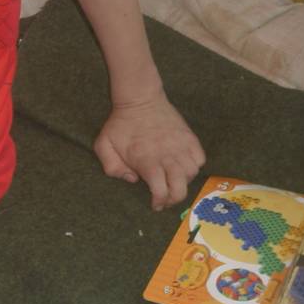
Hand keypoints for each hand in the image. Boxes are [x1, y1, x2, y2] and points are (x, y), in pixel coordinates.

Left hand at [94, 93, 204, 208]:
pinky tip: (182, 166)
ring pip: (192, 174)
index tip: (154, 204)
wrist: (140, 98)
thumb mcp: (104, 145)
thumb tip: (133, 179)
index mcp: (147, 160)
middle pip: (180, 188)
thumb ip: (113, 168)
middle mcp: (167, 156)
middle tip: (166, 198)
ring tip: (172, 180)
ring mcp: (181, 146)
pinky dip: (194, 166)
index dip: (159, 202)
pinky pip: (200, 159)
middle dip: (174, 199)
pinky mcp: (189, 137)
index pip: (161, 191)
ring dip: (184, 182)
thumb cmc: (120, 123)